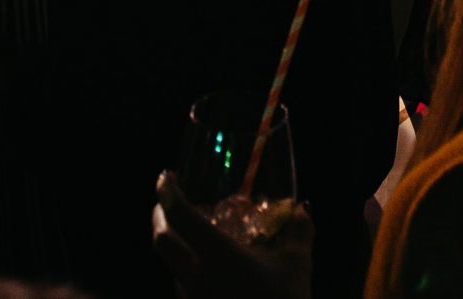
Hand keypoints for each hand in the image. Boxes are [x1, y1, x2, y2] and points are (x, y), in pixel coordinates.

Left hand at [152, 172, 313, 298]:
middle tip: (165, 203)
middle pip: (161, 241)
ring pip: (171, 267)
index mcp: (217, 257)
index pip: (180, 216)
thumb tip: (303, 207)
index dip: (168, 193)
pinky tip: (206, 270)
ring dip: (174, 246)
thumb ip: (299, 231)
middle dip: (159, 217)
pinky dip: (188, 270)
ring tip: (190, 235)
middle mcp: (196, 278)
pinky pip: (184, 288)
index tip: (165, 176)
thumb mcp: (298, 265)